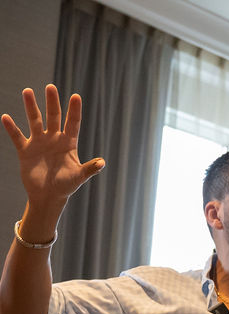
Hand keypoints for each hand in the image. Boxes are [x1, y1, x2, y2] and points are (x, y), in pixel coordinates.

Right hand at [1, 84, 104, 211]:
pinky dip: (12, 128)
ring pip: (35, 121)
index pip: (73, 123)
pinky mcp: (26, 151)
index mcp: (69, 143)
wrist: (48, 196)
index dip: (74, 110)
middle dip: (52, 102)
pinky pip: (17, 137)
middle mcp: (54, 139)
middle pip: (53, 116)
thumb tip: (103, 163)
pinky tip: (6, 117)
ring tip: (27, 91)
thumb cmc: (66, 186)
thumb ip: (89, 169)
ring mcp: (39, 143)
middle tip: (50, 87)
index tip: (76, 96)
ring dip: (31, 107)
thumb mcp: (79, 177)